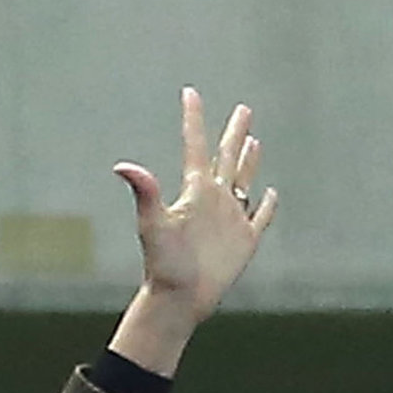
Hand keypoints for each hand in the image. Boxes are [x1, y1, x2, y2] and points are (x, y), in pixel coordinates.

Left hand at [117, 87, 274, 323]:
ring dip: (249, 161)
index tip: (189, 92)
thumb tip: (122, 166)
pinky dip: (266, 205)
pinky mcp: (244, 241)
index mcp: (194, 192)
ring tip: (252, 141)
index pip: (195, 146)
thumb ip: (145, 192)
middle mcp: (213, 201)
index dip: (193, 119)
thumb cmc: (163, 265)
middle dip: (234, 132)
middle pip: (226, 158)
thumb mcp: (153, 224)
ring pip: (243, 182)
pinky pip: (260, 217)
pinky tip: (270, 193)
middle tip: (243, 109)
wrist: (177, 300)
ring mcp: (229, 220)